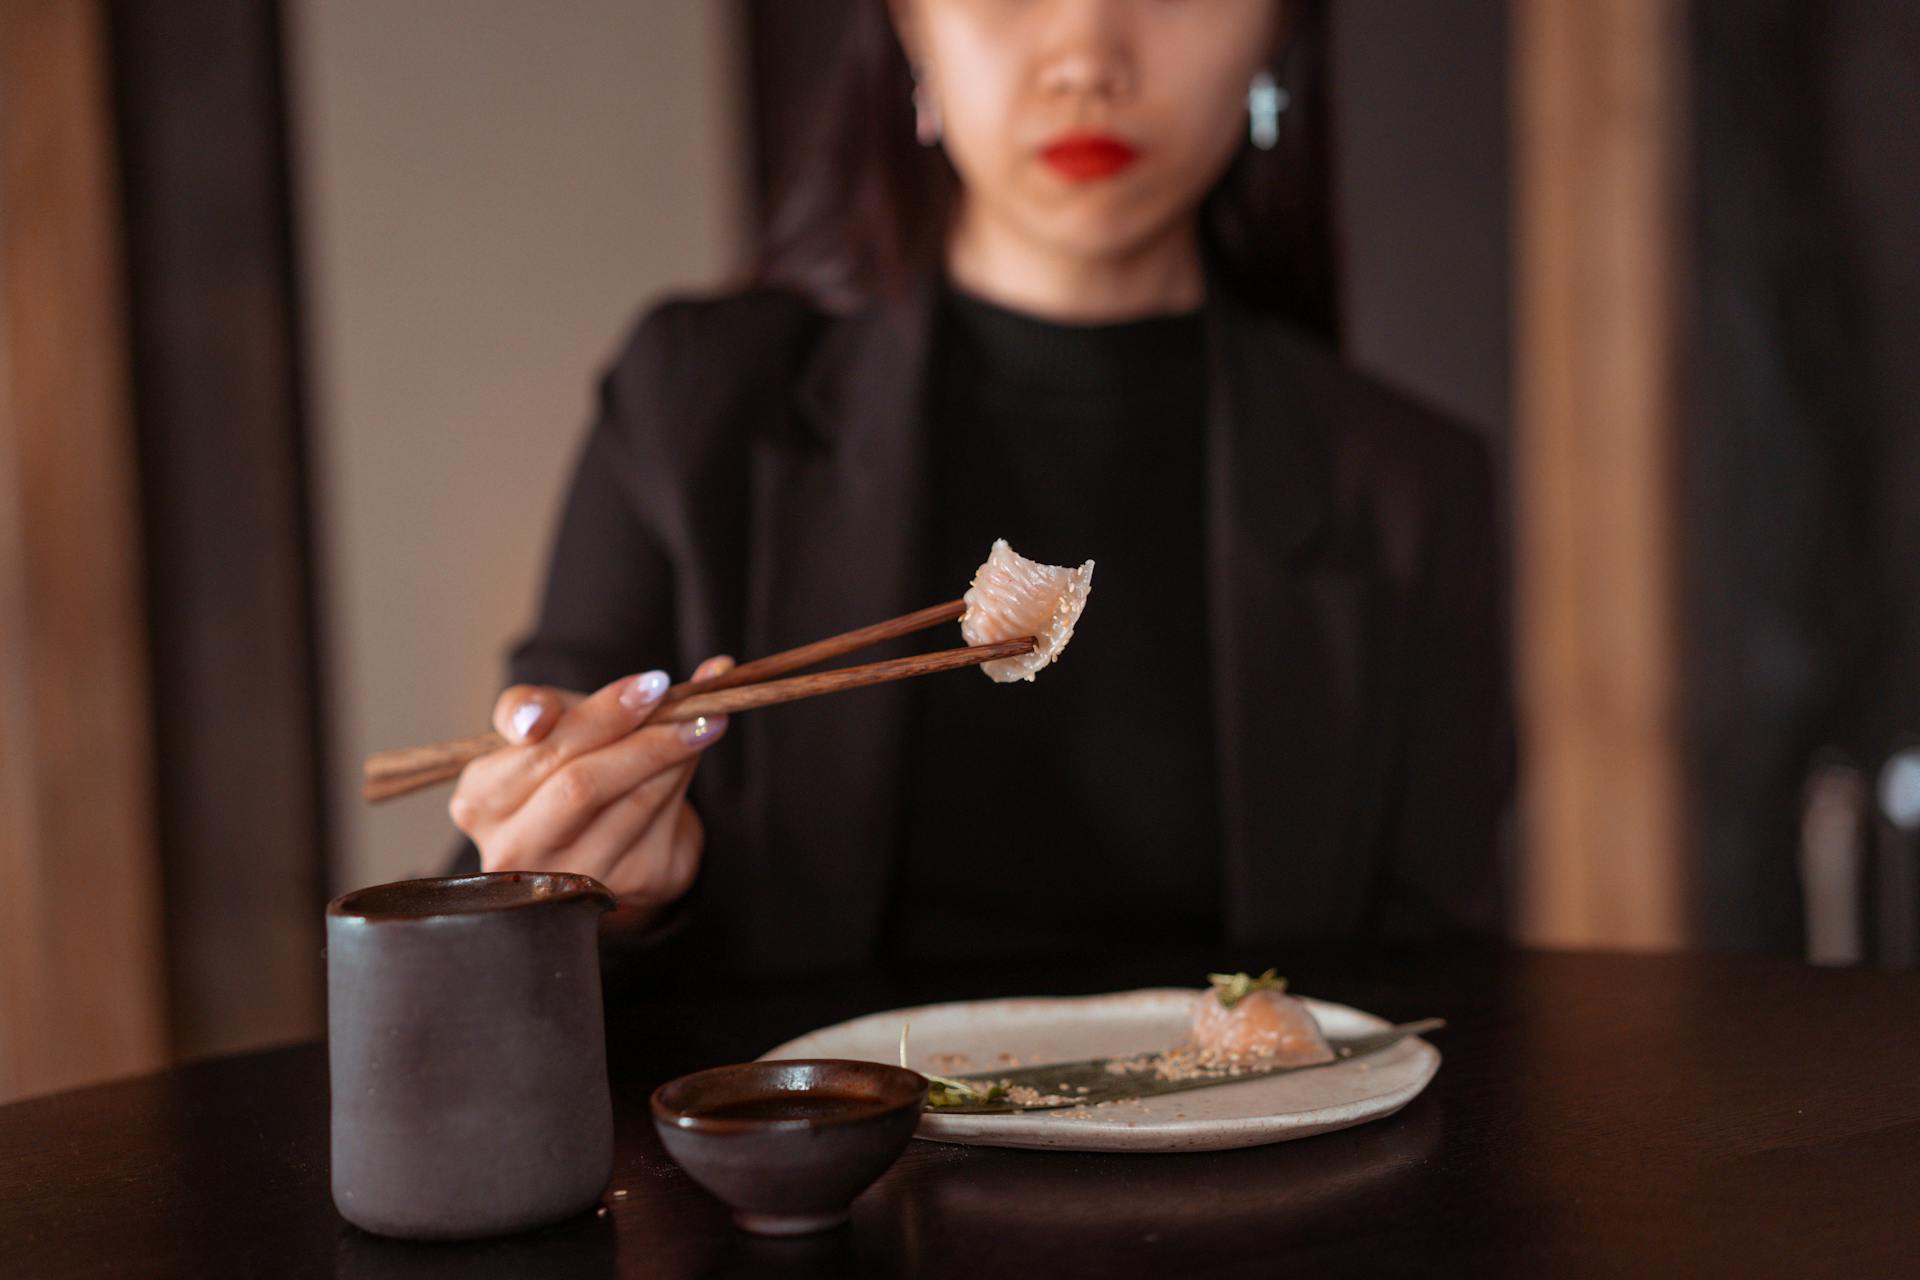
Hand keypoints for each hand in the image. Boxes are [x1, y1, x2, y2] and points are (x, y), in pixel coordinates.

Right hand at [448, 656, 732, 925]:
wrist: (610, 822)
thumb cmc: (563, 764)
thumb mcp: (542, 725)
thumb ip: (531, 704)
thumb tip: (532, 713)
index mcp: (480, 802)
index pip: (541, 753)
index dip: (600, 716)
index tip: (651, 686)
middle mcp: (515, 852)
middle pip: (582, 786)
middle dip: (643, 737)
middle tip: (689, 704)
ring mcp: (570, 878)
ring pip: (632, 802)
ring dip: (674, 754)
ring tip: (703, 720)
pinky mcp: (627, 884)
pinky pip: (662, 821)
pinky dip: (683, 778)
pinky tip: (693, 753)